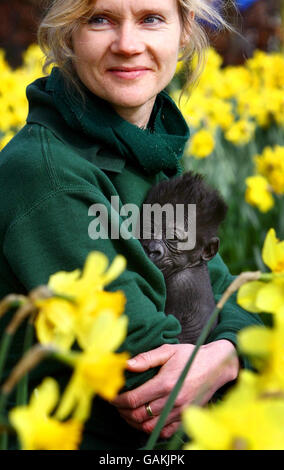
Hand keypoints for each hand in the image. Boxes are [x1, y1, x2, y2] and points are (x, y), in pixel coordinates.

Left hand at [112, 340, 238, 438]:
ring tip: (128, 412)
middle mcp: (172, 400)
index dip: (118, 400)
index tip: (112, 397)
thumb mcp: (168, 350)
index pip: (134, 399)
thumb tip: (126, 364)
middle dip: (123, 412)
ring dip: (134, 422)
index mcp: (165, 383)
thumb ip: (146, 358)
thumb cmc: (191, 356)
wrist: (217, 365)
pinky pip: (164, 431)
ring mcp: (180, 412)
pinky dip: (151, 429)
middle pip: (139, 415)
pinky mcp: (186, 417)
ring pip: (149, 426)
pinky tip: (145, 419)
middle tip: (117, 405)